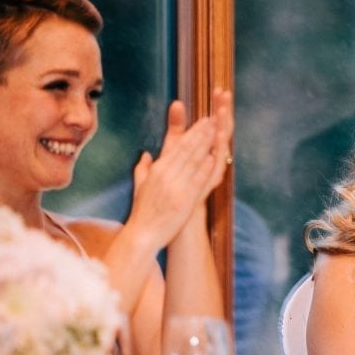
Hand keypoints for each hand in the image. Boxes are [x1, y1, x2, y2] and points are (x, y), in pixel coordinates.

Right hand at [127, 90, 232, 250]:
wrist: (143, 234)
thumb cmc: (142, 212)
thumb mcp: (139, 186)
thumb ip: (142, 168)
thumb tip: (145, 155)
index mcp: (157, 170)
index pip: (178, 147)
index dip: (192, 133)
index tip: (202, 122)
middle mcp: (166, 175)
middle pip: (187, 150)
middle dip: (200, 134)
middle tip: (211, 120)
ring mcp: (176, 187)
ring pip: (193, 161)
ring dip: (205, 145)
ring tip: (215, 132)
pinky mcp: (184, 200)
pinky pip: (196, 180)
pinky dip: (205, 168)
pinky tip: (212, 157)